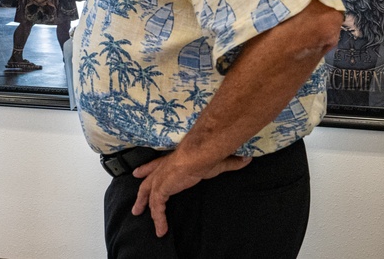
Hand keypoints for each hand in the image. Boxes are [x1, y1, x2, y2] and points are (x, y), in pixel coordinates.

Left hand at [130, 152, 251, 236]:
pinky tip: (161, 229)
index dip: (148, 169)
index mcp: (173, 161)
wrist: (200, 154)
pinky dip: (158, 219)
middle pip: (147, 180)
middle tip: (136, 202)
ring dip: (144, 206)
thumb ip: (231, 162)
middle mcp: (164, 169)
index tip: (137, 173)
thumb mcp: (219, 162)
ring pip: (147, 194)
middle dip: (141, 192)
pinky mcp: (161, 190)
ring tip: (139, 215)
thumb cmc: (207, 154)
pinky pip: (156, 208)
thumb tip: (246, 159)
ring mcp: (161, 179)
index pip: (157, 165)